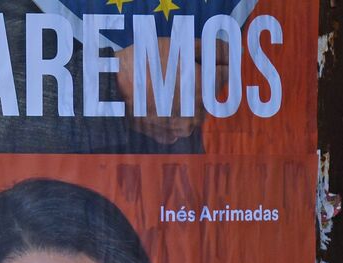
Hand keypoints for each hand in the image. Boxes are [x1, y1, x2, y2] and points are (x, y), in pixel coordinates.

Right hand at [115, 38, 229, 144]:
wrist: (112, 88)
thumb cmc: (145, 62)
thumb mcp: (179, 45)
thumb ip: (211, 49)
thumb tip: (231, 53)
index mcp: (205, 89)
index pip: (226, 73)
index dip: (216, 62)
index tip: (204, 57)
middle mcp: (199, 113)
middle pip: (210, 93)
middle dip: (200, 81)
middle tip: (176, 70)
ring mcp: (184, 128)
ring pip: (195, 110)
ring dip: (188, 99)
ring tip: (165, 86)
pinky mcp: (169, 137)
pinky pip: (179, 125)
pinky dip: (173, 115)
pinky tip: (159, 103)